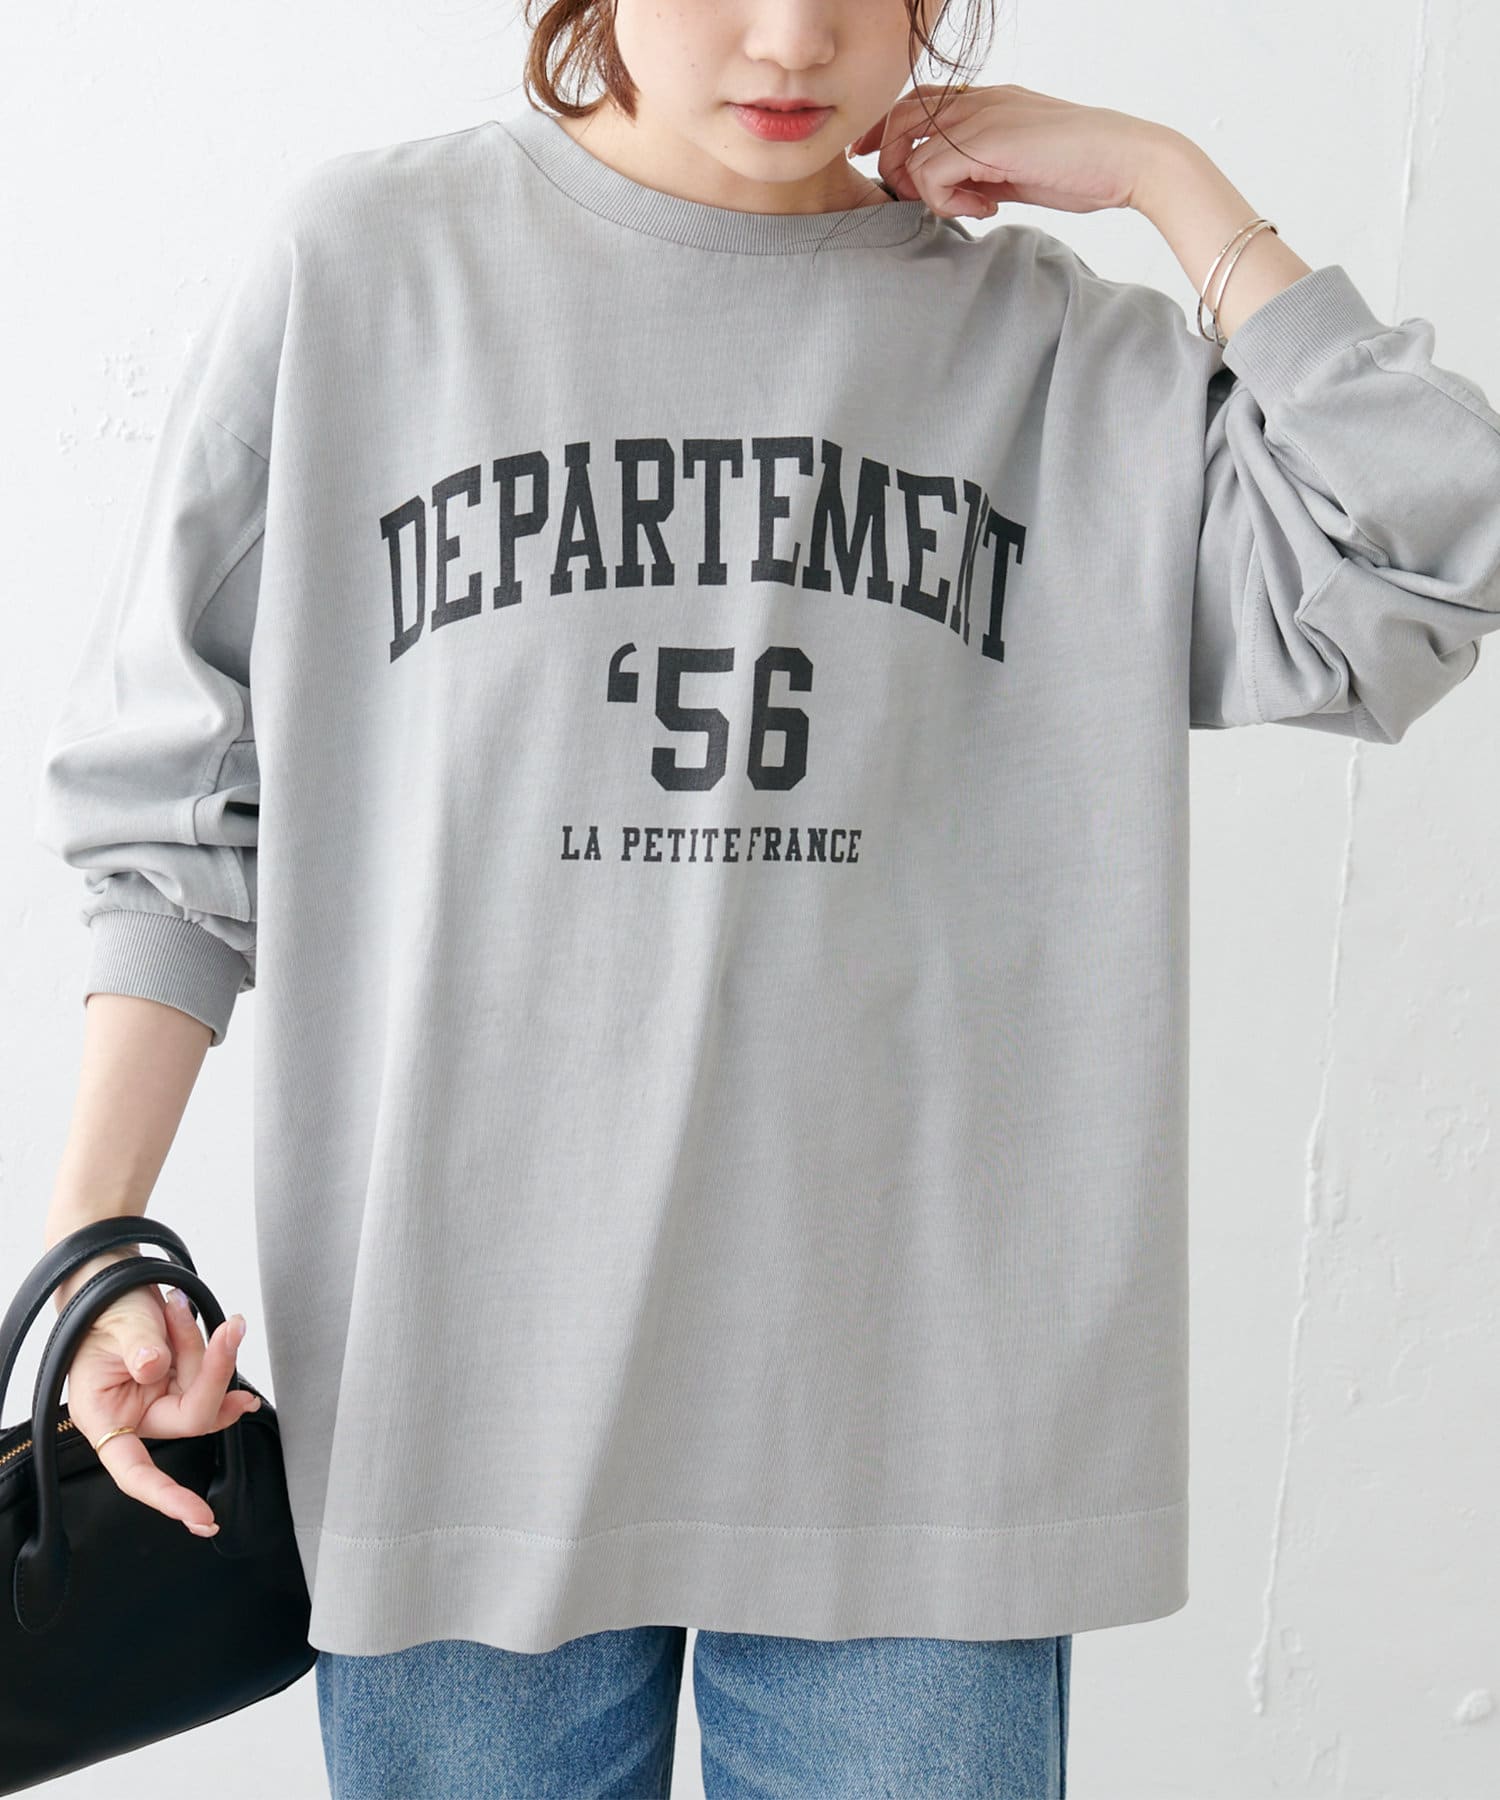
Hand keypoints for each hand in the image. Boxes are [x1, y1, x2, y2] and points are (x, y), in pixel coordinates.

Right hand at [61, 1271, 261, 1537]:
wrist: (115, 1285)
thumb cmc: (105, 1310)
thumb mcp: (117, 1324)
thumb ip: (138, 1346)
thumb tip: (155, 1367)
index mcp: (104, 1418)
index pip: (136, 1472)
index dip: (167, 1496)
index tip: (200, 1515)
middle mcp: (136, 1416)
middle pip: (192, 1416)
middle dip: (212, 1369)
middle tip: (226, 1327)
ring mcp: (163, 1400)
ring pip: (208, 1392)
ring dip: (205, 1348)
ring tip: (177, 1309)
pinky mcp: (184, 1383)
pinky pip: (214, 1380)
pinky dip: (221, 1357)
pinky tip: (230, 1339)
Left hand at [848, 82, 1174, 220]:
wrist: (1126, 160)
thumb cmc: (1081, 168)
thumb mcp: (1016, 168)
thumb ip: (979, 171)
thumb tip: (949, 193)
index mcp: (985, 99)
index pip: (916, 104)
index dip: (890, 136)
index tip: (891, 173)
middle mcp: (978, 100)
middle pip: (900, 120)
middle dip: (894, 167)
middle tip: (924, 201)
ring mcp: (981, 117)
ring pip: (910, 152)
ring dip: (928, 193)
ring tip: (972, 206)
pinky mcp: (986, 142)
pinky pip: (930, 175)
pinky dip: (948, 203)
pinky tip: (987, 208)